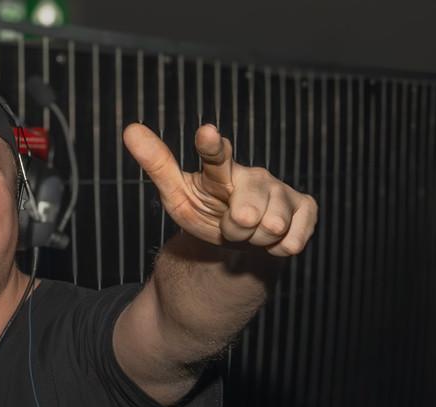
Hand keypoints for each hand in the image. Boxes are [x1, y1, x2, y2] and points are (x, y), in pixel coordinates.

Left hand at [123, 122, 317, 256]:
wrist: (236, 241)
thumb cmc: (206, 211)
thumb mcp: (177, 195)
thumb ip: (158, 164)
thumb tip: (129, 129)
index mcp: (220, 171)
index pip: (216, 156)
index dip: (212, 146)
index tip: (206, 133)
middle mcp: (253, 174)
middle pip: (247, 213)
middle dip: (236, 229)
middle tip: (231, 224)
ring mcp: (282, 189)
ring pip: (271, 227)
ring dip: (256, 239)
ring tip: (249, 230)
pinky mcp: (305, 206)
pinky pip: (293, 239)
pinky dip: (279, 248)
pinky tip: (273, 237)